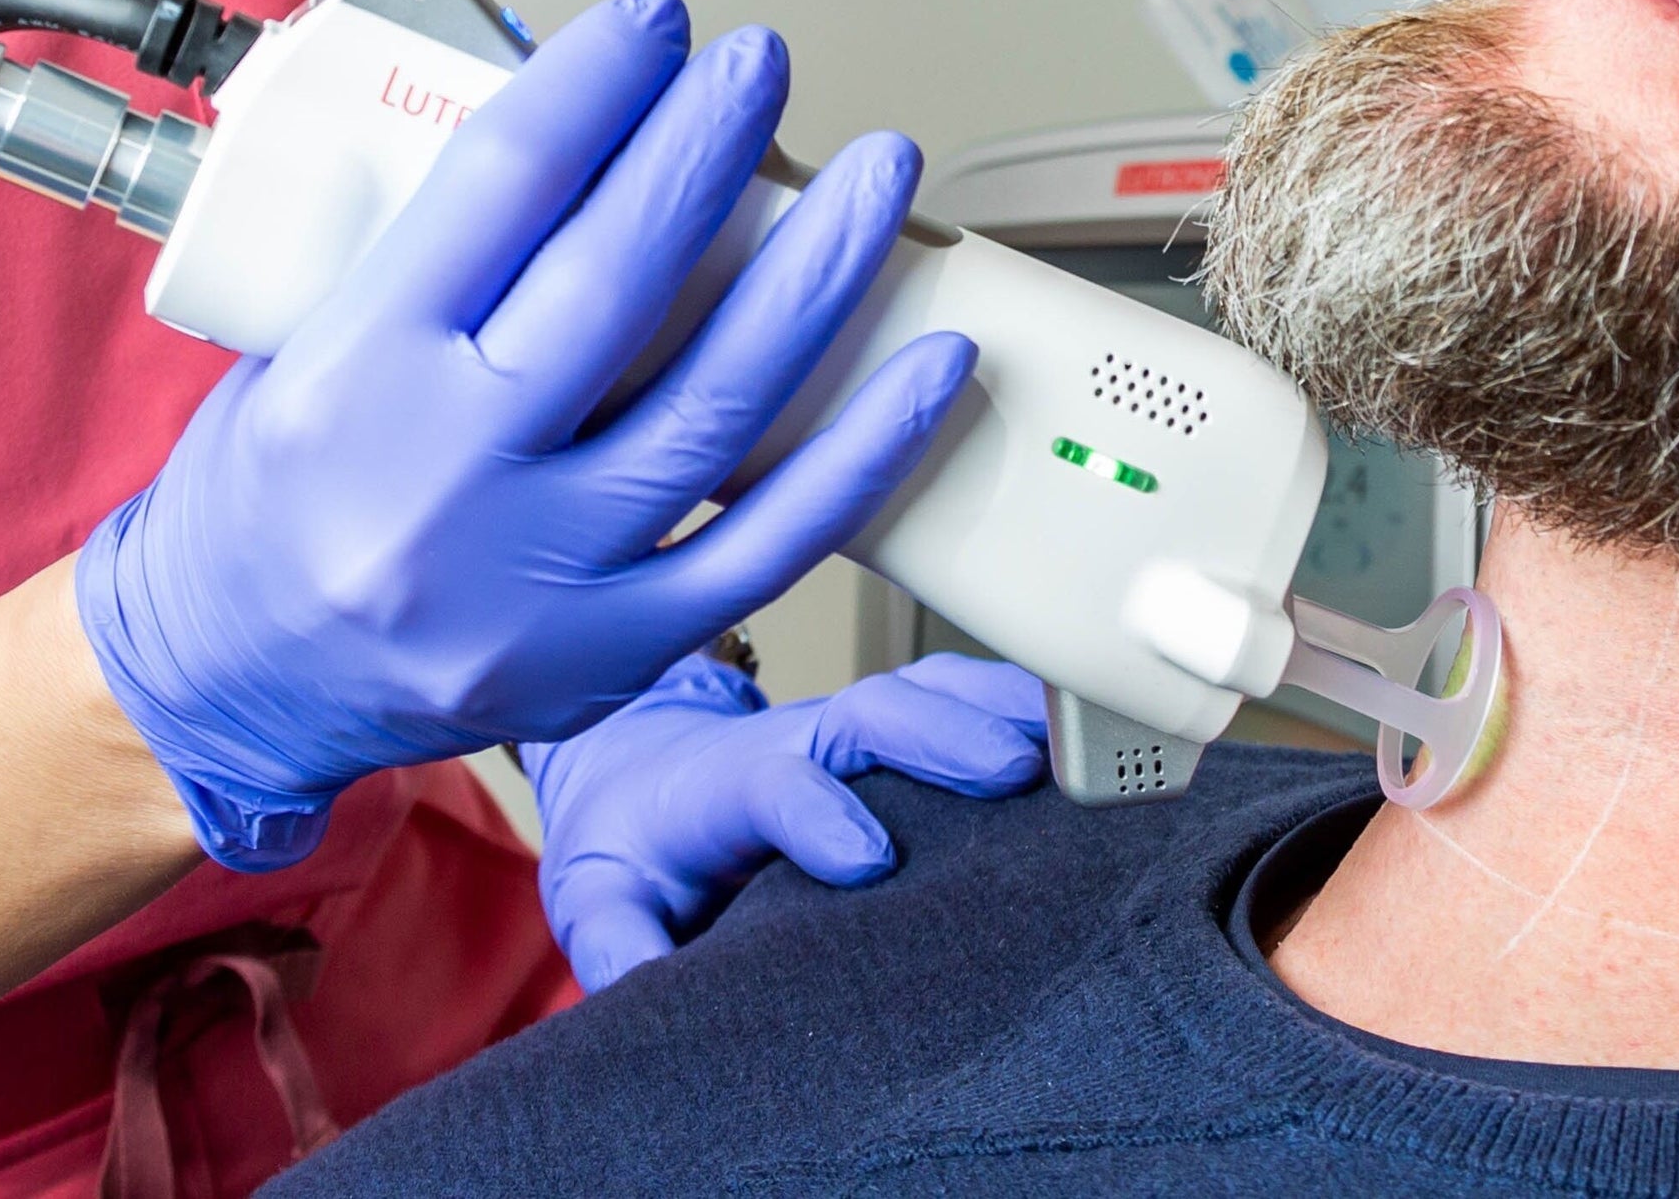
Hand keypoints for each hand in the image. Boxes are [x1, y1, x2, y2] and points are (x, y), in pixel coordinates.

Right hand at [77, 0, 972, 869]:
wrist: (229, 682)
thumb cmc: (266, 494)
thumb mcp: (301, 339)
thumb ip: (429, 244)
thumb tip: (574, 115)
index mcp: (353, 375)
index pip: (499, 189)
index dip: (593, 86)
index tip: (652, 24)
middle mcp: (443, 479)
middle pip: (618, 280)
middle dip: (707, 150)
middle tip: (762, 64)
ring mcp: (536, 580)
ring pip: (716, 405)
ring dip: (817, 275)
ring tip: (876, 177)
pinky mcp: (610, 655)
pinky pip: (769, 543)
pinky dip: (863, 451)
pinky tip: (928, 365)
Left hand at [521, 649, 1050, 988]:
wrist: (639, 771)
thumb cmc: (634, 847)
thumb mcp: (597, 900)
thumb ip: (614, 939)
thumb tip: (639, 986)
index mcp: (717, 785)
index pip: (767, 782)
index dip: (814, 811)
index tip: (865, 860)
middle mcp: (792, 737)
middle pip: (867, 713)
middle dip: (940, 734)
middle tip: (1014, 770)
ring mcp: (848, 726)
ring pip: (926, 691)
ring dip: (999, 707)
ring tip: (1077, 737)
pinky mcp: (892, 730)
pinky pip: (961, 696)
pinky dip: (1020, 702)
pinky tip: (1081, 722)